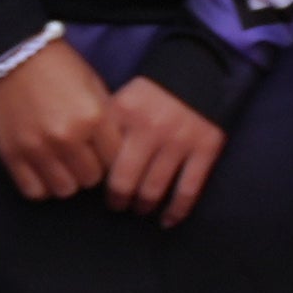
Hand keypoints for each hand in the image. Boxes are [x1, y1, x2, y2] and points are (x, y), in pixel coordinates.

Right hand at [0, 37, 114, 199]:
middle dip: (88, 167)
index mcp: (93, 118)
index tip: (100, 149)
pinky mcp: (11, 154)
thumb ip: (107, 121)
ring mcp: (37, 148)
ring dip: (65, 178)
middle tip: (78, 153)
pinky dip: (40, 184)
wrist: (8, 51)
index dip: (108, 156)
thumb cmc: (56, 64)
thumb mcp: (93, 85)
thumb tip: (115, 152)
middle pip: (91, 179)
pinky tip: (41, 168)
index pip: (116, 162)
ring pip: (65, 190)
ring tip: (59, 161)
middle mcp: (67, 137)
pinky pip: (34, 191)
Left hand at [98, 76, 228, 225]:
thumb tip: (88, 160)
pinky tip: (167, 220)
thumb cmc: (151, 92)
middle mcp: (150, 129)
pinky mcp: (204, 150)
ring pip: (155, 188)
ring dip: (144, 206)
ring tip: (139, 210)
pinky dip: (177, 210)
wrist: (197, 72)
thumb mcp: (121, 98)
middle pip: (126, 179)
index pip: (102, 156)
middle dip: (118, 199)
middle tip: (116, 206)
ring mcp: (179, 141)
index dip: (95, 177)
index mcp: (124, 113)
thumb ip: (106, 126)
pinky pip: (188, 189)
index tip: (94, 186)